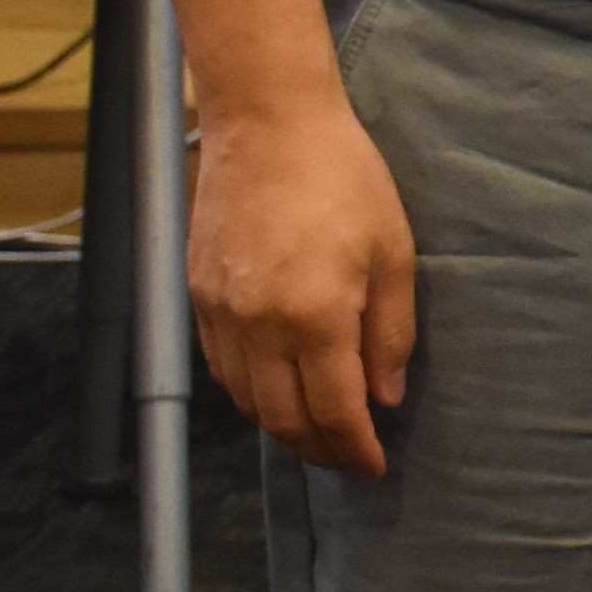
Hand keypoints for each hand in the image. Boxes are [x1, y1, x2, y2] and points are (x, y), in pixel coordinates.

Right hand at [189, 95, 420, 476]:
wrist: (268, 124)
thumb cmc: (344, 177)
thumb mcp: (393, 253)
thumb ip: (390, 334)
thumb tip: (386, 397)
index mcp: (313, 316)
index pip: (333, 411)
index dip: (354, 449)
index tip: (374, 467)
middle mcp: (258, 325)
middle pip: (283, 419)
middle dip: (318, 450)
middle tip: (348, 460)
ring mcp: (219, 313)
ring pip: (246, 400)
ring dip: (282, 427)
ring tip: (317, 432)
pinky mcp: (198, 295)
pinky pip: (221, 368)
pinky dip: (249, 393)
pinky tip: (275, 391)